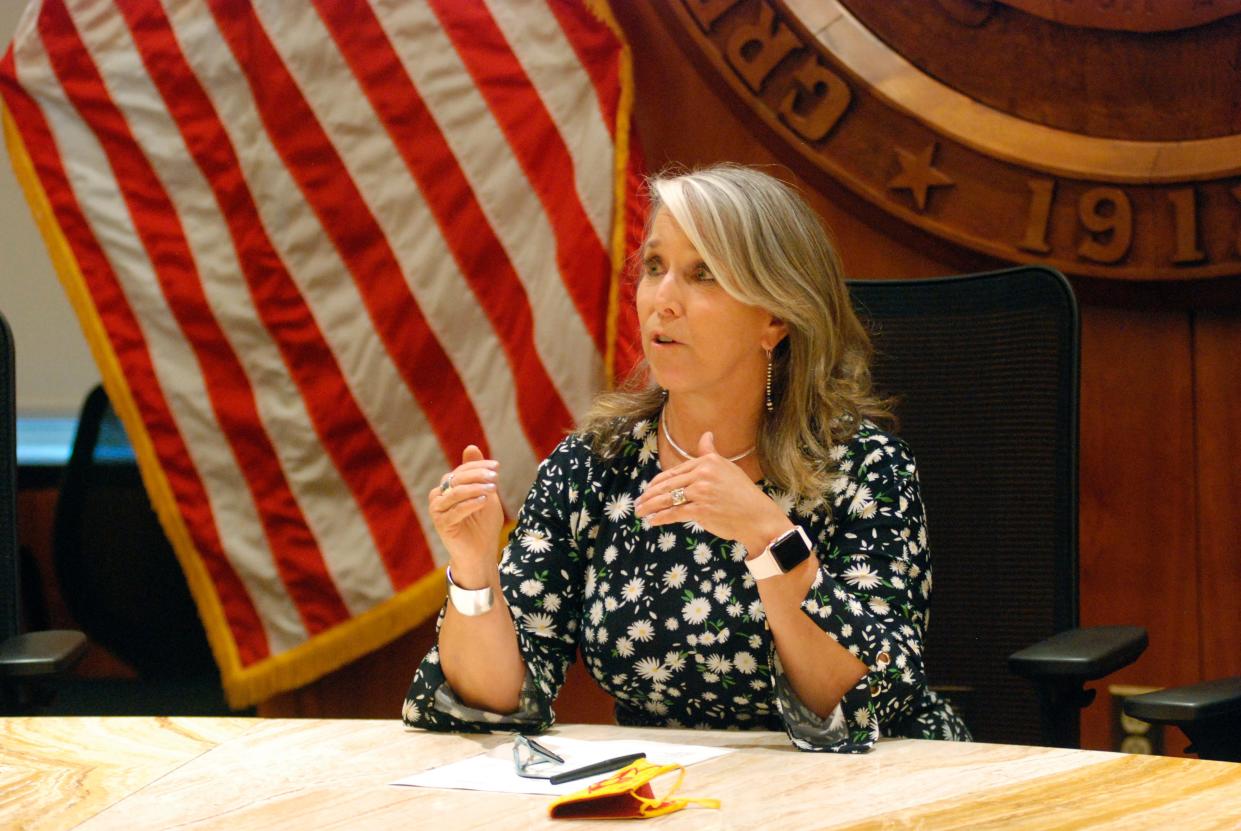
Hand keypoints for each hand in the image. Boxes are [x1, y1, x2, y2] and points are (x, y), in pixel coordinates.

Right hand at [427, 445, 503, 579]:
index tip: (497, 466)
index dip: (478, 466)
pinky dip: (471, 503)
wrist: (481, 553)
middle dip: (477, 475)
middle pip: (456, 478)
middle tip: (495, 477)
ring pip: (455, 492)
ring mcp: (437, 510)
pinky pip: (456, 509)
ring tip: (493, 488)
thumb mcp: (485, 494)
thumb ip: (478, 474)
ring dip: (476, 488)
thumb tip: (471, 447)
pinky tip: (484, 501)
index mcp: (448, 488)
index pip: (461, 470)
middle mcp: (439, 496)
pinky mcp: (441, 524)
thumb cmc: (483, 525)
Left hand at [634, 432, 791, 553]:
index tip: (648, 489)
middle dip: (649, 495)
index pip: (675, 471)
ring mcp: (701, 492)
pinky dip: (661, 518)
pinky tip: (652, 521)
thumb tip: (706, 435)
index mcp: (707, 462)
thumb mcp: (727, 469)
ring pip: (668, 499)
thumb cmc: (742, 494)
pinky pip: (674, 513)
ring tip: (641, 512)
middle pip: (668, 485)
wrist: (757, 517)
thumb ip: (710, 453)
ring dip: (650, 506)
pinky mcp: (701, 510)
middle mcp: (703, 474)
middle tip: (639, 502)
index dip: (658, 482)